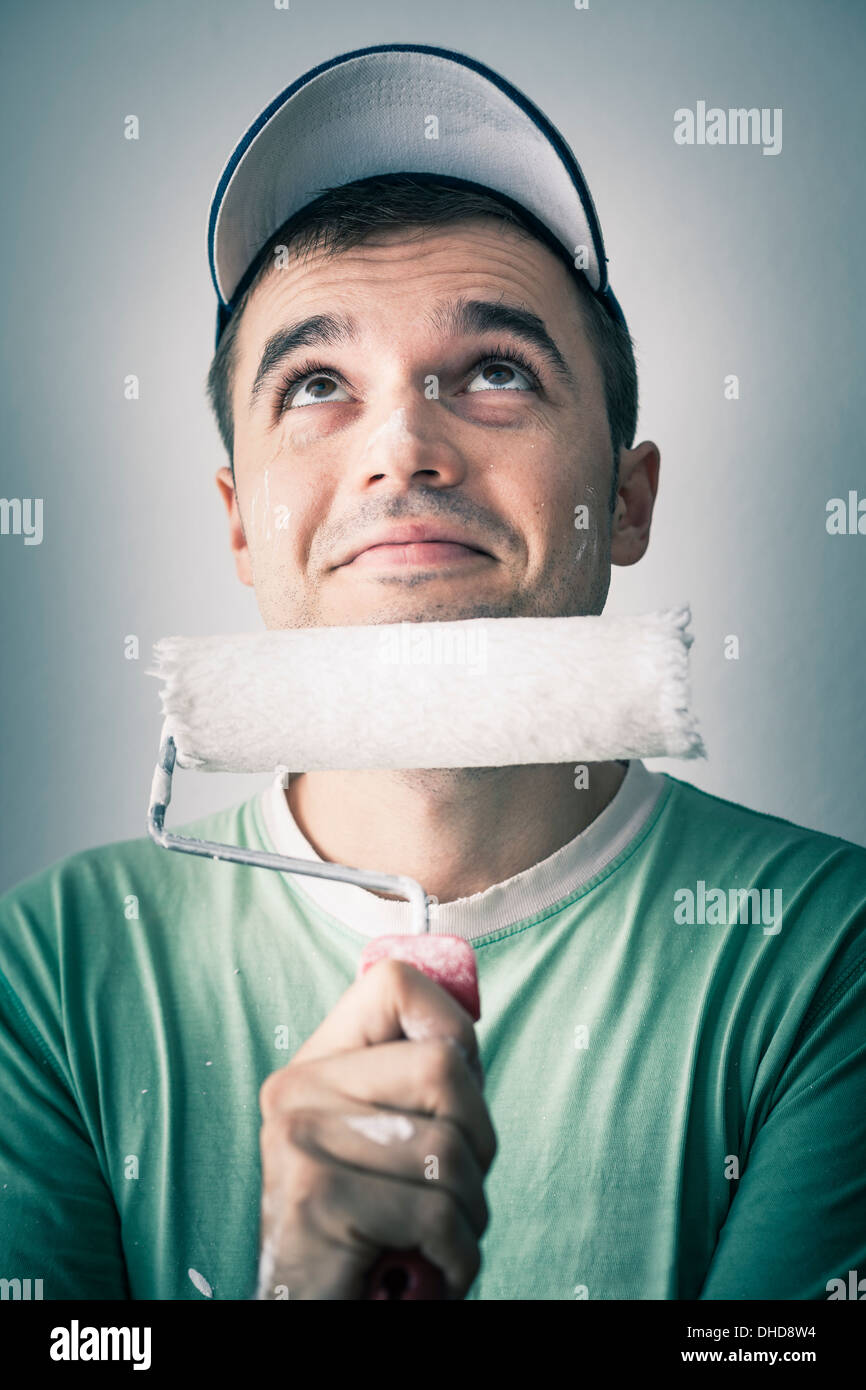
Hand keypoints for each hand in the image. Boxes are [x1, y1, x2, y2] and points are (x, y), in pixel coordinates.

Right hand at [255, 957, 495, 1299]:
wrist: (312, 1315)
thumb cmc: (369, 1235)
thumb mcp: (388, 1142)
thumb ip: (417, 1082)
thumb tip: (465, 1019)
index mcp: (314, 1065)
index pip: (395, 985)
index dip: (452, 1029)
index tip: (458, 1095)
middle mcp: (295, 1091)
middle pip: (444, 1067)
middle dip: (477, 1143)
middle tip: (448, 1192)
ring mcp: (297, 1139)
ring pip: (451, 1147)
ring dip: (467, 1212)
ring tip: (429, 1238)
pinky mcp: (314, 1197)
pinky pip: (437, 1213)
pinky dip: (455, 1256)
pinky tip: (424, 1267)